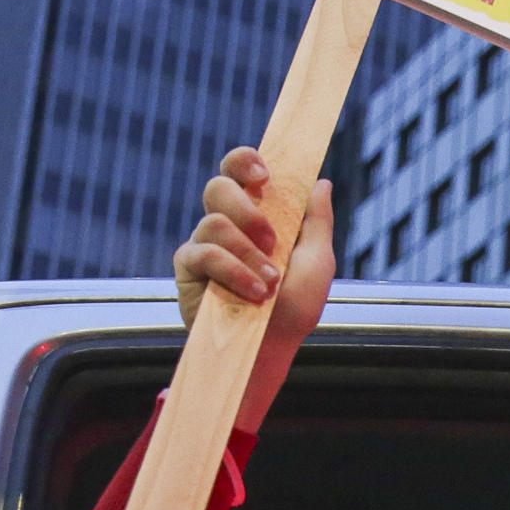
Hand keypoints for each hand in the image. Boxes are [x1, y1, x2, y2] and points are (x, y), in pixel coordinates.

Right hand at [173, 149, 334, 432]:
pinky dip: (233, 271)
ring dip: (248, 252)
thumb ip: (317, 221)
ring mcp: (204, 245)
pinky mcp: (188, 269)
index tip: (265, 175)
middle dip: (247, 208)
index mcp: (256, 213)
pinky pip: (204, 253)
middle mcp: (226, 223)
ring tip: (270, 282)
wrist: (272, 348)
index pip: (239, 171)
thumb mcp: (317, 261)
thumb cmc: (295, 307)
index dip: (245, 161)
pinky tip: (254, 292)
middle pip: (218, 186)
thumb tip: (321, 182)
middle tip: (271, 238)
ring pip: (214, 222)